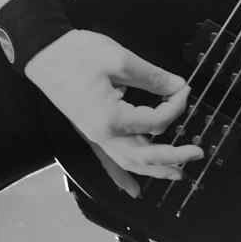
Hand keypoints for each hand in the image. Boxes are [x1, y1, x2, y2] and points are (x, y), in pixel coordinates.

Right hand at [25, 29, 201, 197]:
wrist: (42, 53)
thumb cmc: (77, 53)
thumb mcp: (120, 60)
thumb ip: (153, 78)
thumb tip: (179, 87)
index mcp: (112, 119)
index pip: (157, 121)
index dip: (177, 105)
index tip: (185, 89)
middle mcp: (103, 135)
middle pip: (145, 156)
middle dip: (174, 157)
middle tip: (198, 153)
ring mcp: (95, 136)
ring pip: (129, 162)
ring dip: (154, 170)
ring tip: (178, 174)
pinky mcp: (91, 131)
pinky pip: (109, 159)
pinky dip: (122, 175)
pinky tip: (131, 189)